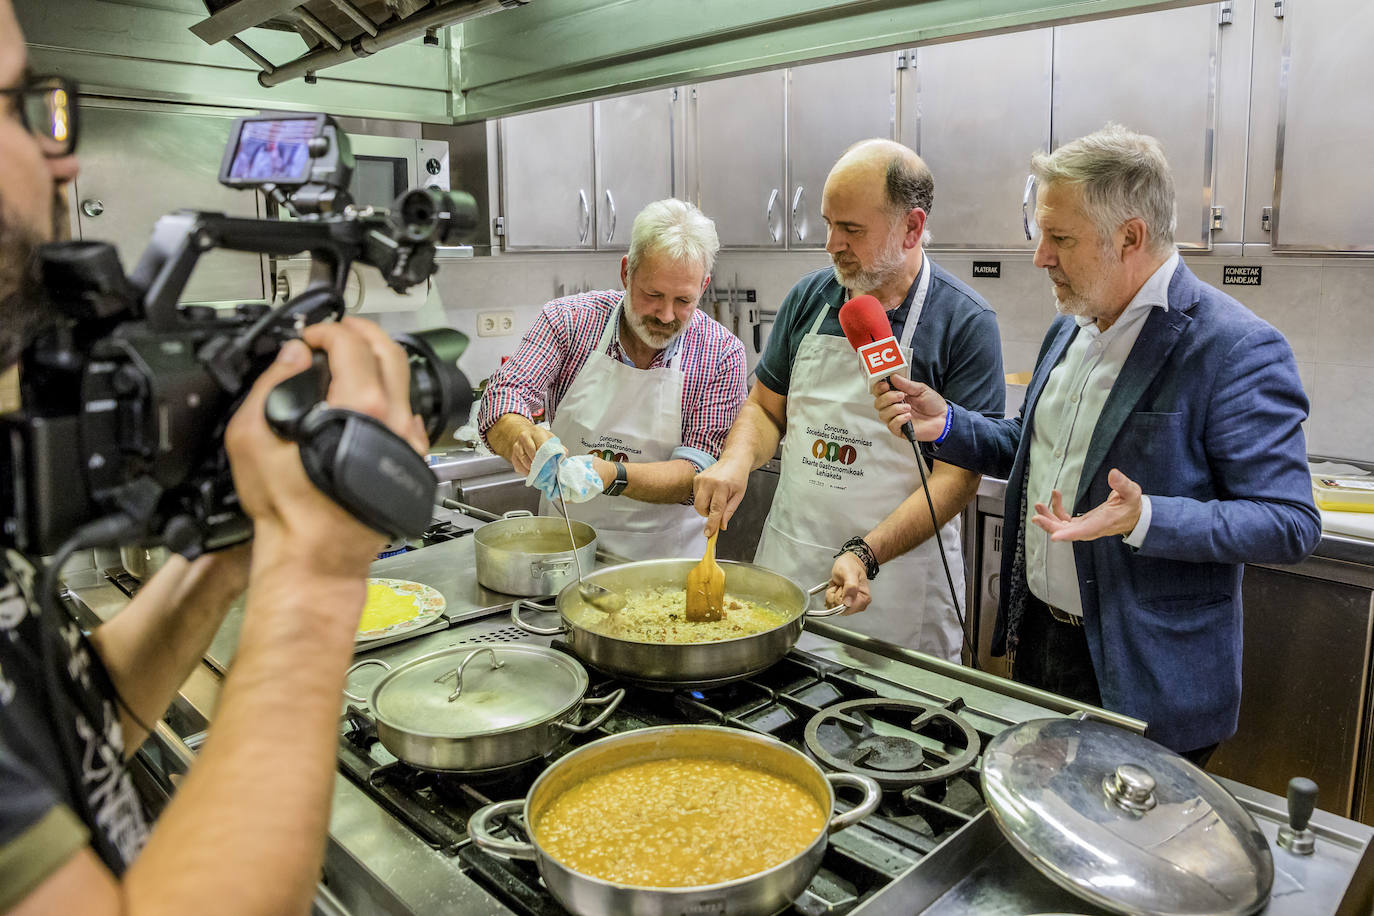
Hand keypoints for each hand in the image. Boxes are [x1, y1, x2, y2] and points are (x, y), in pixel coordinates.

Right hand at [226, 318, 426, 577]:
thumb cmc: (287, 510)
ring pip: (404, 383)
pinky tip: (370, 402)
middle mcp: (392, 419)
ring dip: (378, 362)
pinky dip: (390, 398)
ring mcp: (407, 441)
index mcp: (359, 408)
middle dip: (363, 333)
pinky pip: (409, 416)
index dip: (327, 330)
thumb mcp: (252, 438)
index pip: (352, 344)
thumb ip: (271, 386)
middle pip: (391, 353)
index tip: (311, 335)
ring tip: (352, 359)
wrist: (316, 556)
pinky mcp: (410, 461)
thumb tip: (293, 355)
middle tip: (338, 331)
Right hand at [509, 424, 555, 474]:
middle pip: (532, 454)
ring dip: (533, 469)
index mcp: (536, 432)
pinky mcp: (513, 456)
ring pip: (525, 461)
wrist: (524, 435)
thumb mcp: (550, 438)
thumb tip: (564, 456)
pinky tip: (532, 473)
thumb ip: (558, 447)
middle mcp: (524, 438)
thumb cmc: (538, 438)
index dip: (547, 457)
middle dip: (540, 464)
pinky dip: (526, 472)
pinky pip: (519, 467)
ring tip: (540, 472)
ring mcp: (517, 447)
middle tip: (547, 470)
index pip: (541, 445)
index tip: (552, 464)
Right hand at [693, 457, 749, 536]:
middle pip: (701, 508)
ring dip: (706, 506)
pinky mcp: (696, 478)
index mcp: (722, 486)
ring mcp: (701, 479)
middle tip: (718, 509)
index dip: (712, 524)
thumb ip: (729, 511)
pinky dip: (703, 498)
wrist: (734, 460)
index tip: (708, 533)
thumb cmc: (738, 477)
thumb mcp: (738, 496)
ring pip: (698, 503)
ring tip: (717, 497)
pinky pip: (696, 496)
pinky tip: (712, 491)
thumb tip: (722, 526)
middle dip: (708, 514)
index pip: (715, 510)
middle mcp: (709, 482)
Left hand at [826, 552, 867, 614]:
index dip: (841, 597)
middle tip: (841, 585)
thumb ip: (851, 587)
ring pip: (833, 607)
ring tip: (839, 585)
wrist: (848, 563)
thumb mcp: (850, 573)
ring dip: (832, 594)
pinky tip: (836, 588)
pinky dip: (830, 595)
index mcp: (864, 599)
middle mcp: (858, 605)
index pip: (847, 608)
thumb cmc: (851, 566)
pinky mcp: (842, 604)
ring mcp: (850, 605)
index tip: (843, 587)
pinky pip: (830, 604)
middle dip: (835, 595)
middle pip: (839, 609)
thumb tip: (848, 603)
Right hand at [872, 375, 949, 441]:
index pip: (880, 391)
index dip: (879, 388)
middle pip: (878, 403)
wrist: (943, 419)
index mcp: (897, 395)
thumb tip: (894, 377)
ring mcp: (895, 418)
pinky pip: (891, 425)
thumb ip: (906, 384)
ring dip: (895, 409)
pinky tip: (908, 416)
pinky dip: (899, 419)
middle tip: (900, 395)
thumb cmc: (933, 405)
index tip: (885, 385)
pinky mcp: (899, 429)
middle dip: (888, 398)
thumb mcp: (921, 389)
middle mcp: (894, 407)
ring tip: (908, 407)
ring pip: (883, 414)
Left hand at [1031, 468, 1142, 541]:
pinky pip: (1064, 519)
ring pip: (1062, 527)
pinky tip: (1055, 495)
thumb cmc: (1132, 505)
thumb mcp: (1131, 492)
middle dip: (1050, 525)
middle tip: (1036, 516)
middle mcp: (1091, 528)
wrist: (1133, 516)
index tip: (1054, 536)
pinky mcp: (1081, 523)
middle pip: (1067, 532)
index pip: (1084, 531)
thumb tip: (1113, 474)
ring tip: (1038, 505)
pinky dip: (1056, 508)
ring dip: (1048, 517)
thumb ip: (1122, 484)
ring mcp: (1084, 527)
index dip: (1068, 534)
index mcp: (1103, 523)